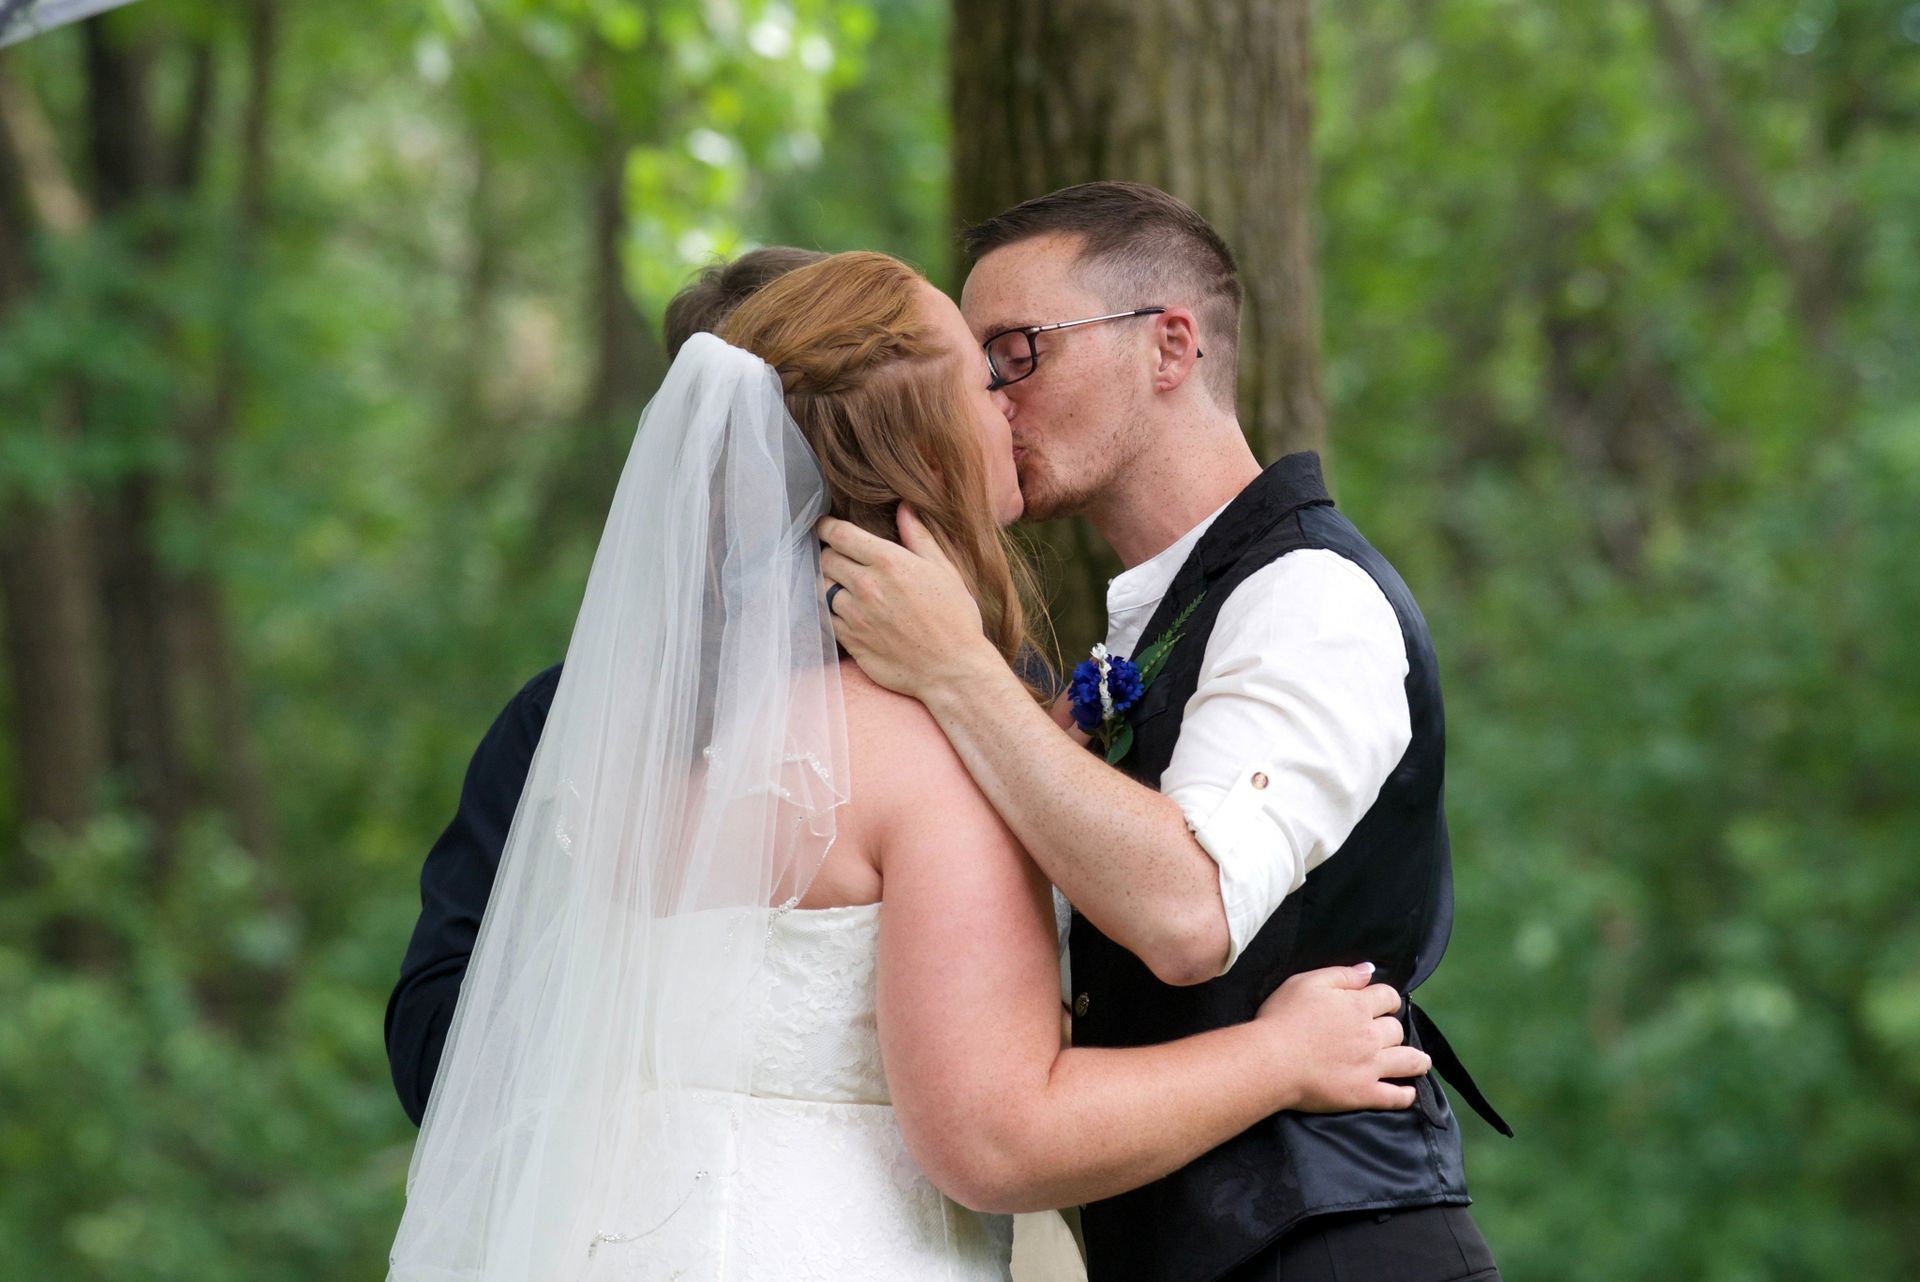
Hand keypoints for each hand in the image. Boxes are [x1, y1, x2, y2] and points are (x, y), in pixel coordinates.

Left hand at [817, 504, 995, 699]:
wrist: (952, 670)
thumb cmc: (955, 619)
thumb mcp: (945, 570)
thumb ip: (919, 537)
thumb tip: (905, 508)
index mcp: (889, 562)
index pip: (841, 535)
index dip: (827, 527)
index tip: (825, 527)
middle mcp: (866, 586)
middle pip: (826, 559)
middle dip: (831, 554)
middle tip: (842, 558)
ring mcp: (855, 615)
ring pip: (822, 588)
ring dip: (829, 583)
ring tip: (843, 585)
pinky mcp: (850, 640)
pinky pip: (826, 617)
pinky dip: (831, 610)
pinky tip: (846, 611)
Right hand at [1255, 964, 1431, 1112]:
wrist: (1271, 1061)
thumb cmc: (1282, 1018)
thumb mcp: (1306, 983)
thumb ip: (1342, 975)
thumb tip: (1369, 970)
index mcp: (1357, 1006)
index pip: (1388, 997)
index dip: (1387, 999)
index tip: (1383, 1004)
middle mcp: (1370, 1035)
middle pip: (1396, 1029)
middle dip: (1392, 1028)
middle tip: (1387, 1033)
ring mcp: (1370, 1066)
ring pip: (1408, 1061)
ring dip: (1417, 1060)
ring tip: (1421, 1061)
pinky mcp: (1363, 1093)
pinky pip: (1395, 1097)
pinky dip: (1406, 1095)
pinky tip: (1409, 1092)